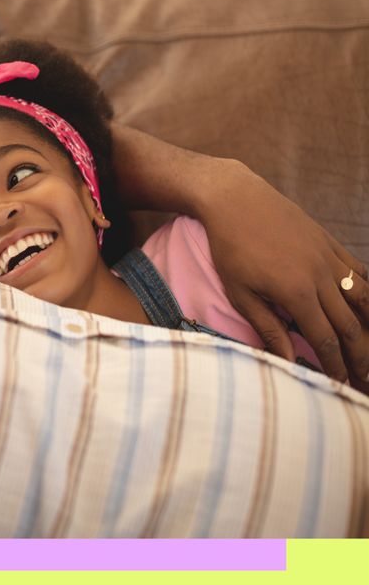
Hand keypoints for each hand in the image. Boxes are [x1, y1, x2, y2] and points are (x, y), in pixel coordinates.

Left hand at [197, 161, 368, 386]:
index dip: (335, 365)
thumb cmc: (229, 248)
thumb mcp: (240, 293)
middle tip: (364, 379)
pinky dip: (368, 292)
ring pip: (363, 299)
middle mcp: (321, 277)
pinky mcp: (329, 243)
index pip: (325, 339)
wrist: (236, 199)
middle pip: (350, 325)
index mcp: (297, 293)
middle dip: (359, 355)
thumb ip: (267, 327)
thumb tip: (287, 361)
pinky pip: (358, 271)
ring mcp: (329, 257)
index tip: (340, 385)